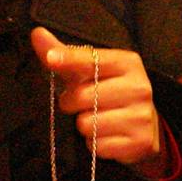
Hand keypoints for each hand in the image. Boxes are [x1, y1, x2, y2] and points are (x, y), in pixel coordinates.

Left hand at [32, 27, 164, 168]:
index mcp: (127, 63)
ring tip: (96, 118)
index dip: (68, 60)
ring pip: (87, 124)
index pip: (91, 60)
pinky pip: (97, 146)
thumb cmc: (110, 91)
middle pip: (82, 96)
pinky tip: (106, 135)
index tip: (51, 60)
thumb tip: (37, 34)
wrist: (144, 124)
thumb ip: (65, 54)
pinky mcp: (140, 142)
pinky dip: (94, 143)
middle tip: (81, 103)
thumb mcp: (91, 70)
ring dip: (84, 124)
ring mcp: (141, 116)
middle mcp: (138, 87)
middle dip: (72, 102)